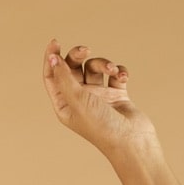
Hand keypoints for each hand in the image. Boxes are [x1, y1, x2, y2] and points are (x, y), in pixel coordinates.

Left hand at [43, 40, 158, 160]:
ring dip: (104, 63)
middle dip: (78, 55)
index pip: (52, 77)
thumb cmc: (101, 126)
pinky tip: (123, 77)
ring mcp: (98, 97)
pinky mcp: (116, 94)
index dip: (51, 58)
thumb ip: (64, 78)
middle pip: (73, 67)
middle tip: (85, 50)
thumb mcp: (78, 100)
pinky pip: (115, 73)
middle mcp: (80, 100)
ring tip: (113, 71)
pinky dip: (119, 71)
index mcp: (65, 105)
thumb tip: (52, 59)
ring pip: (95, 67)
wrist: (131, 141)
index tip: (55, 42)